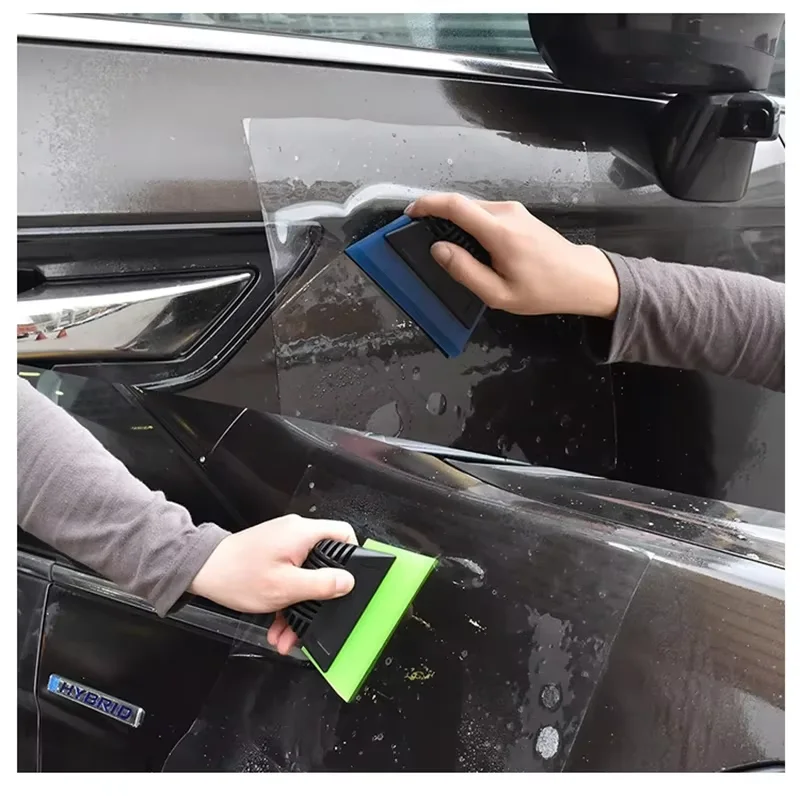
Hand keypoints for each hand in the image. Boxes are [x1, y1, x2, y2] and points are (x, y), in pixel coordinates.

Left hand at [190, 514, 357, 654]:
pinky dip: (286, 600)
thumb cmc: (238, 575)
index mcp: (304, 534)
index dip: (354, 558)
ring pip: (305, 575)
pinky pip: (290, 576)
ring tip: (288, 635)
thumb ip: (321, 585)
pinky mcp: (272, 554)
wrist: (201, 571)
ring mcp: (283, 543)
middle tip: (315, 620)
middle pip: (325, 562)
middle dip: (319, 597)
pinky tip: (277, 625)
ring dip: (300, 606)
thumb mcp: (285, 587)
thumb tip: (348, 581)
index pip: (344, 534)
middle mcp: (296, 533)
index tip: (350, 583)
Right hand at [406, 193, 619, 318]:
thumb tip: (438, 249)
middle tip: (423, 238)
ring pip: (472, 209)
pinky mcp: (517, 214)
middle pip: (462, 205)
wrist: (581, 278)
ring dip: (454, 222)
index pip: (456, 206)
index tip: (410, 213)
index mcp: (500, 232)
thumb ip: (465, 271)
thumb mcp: (498, 294)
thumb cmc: (542, 290)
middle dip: (438, 217)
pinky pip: (484, 214)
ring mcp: (513, 210)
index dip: (428, 205)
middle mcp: (506, 212)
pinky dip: (469, 224)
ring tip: (448, 248)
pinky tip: (470, 247)